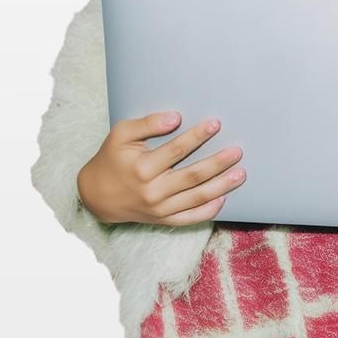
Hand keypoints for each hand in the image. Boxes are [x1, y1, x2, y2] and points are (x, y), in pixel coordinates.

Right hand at [76, 112, 245, 225]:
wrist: (97, 196)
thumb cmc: (112, 159)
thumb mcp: (121, 135)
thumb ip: (147, 124)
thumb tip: (175, 117)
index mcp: (142, 168)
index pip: (176, 150)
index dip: (197, 136)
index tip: (216, 123)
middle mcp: (153, 191)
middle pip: (192, 176)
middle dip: (218, 163)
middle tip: (237, 151)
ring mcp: (159, 209)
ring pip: (196, 198)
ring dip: (221, 186)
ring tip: (240, 173)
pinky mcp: (163, 220)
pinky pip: (190, 218)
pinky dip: (208, 211)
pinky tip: (223, 199)